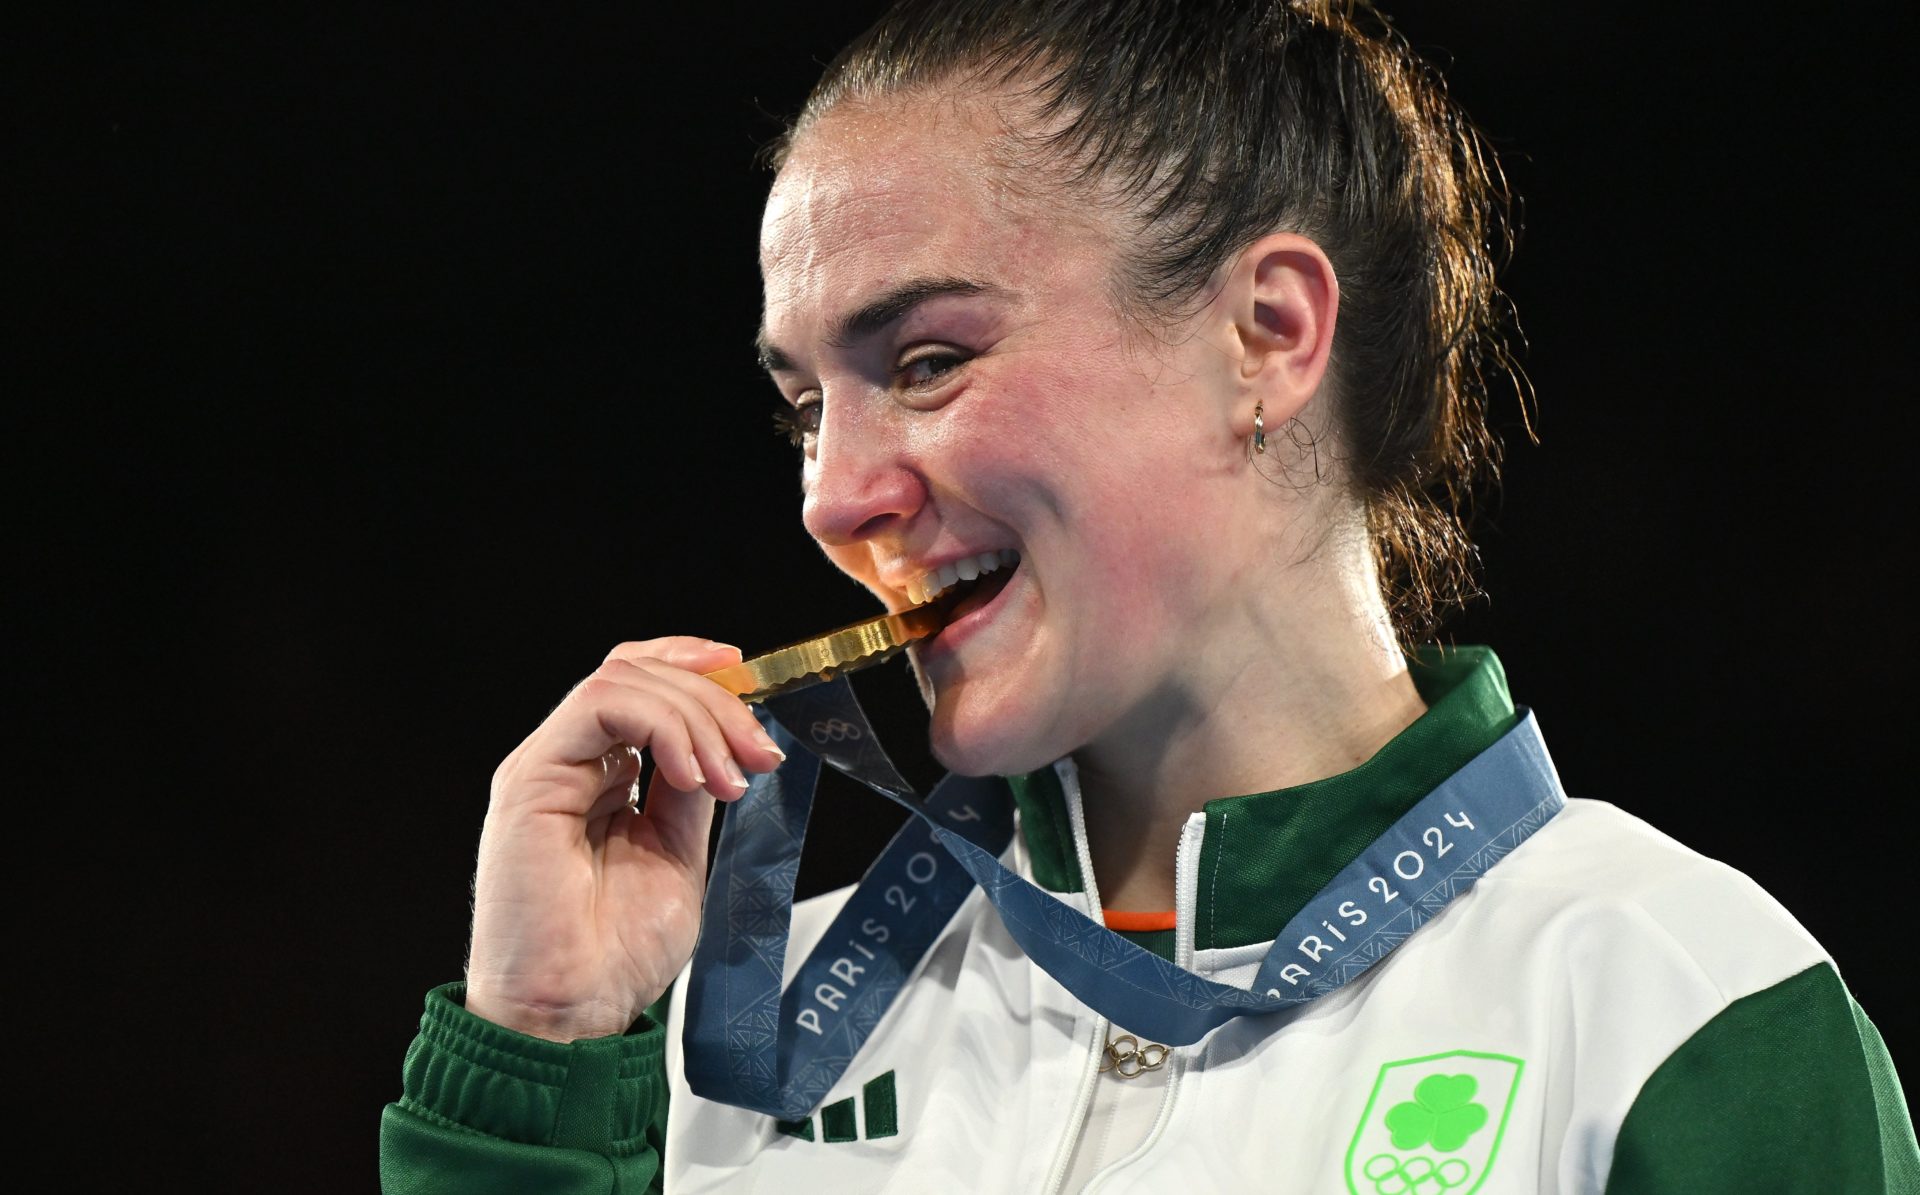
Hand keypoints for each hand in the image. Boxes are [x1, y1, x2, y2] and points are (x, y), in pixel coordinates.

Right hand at [464, 637, 784, 1041]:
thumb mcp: (678, 854)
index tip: (752, 679)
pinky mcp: (530, 778)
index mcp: (598, 777)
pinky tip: (694, 775)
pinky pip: (600, 705)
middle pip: (638, 672)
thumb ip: (690, 793)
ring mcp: (546, 766)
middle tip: (758, 752)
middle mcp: (568, 762)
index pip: (640, 684)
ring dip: (696, 715)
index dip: (695, 667)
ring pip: (623, 679)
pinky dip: (662, 725)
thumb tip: (725, 744)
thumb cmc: (613, 956)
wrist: (571, 1013)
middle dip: (715, 700)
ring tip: (730, 776)